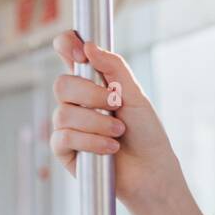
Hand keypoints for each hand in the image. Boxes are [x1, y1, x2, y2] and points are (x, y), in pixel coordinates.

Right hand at [50, 31, 184, 210]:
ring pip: (63, 113)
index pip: (69, 54)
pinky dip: (91, 141)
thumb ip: (114, 68)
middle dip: (90, 94)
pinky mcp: (64, 151)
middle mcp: (76, 102)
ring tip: (119, 132)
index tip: (78, 49)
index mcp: (92, 83)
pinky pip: (64, 138)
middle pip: (62, 84)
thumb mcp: (135, 94)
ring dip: (97, 123)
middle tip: (115, 104)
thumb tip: (89, 46)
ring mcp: (67, 126)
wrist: (152, 170)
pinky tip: (109, 148)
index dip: (66, 44)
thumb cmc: (146, 131)